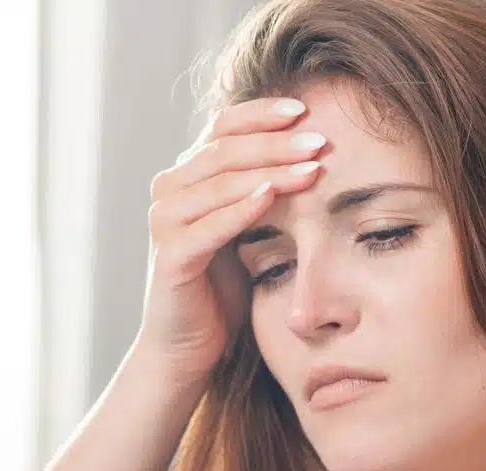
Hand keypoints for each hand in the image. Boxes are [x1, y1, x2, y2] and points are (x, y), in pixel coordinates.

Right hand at [134, 96, 323, 386]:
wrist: (190, 347)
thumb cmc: (226, 287)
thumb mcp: (252, 229)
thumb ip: (267, 190)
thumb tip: (318, 153)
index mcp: (188, 176)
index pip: (224, 127)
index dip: (262, 114)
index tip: (306, 109)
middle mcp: (170, 191)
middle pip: (224, 149)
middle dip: (276, 142)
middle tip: (320, 140)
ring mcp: (165, 222)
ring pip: (220, 182)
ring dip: (268, 170)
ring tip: (312, 167)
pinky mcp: (169, 257)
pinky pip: (209, 226)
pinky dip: (241, 208)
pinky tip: (271, 196)